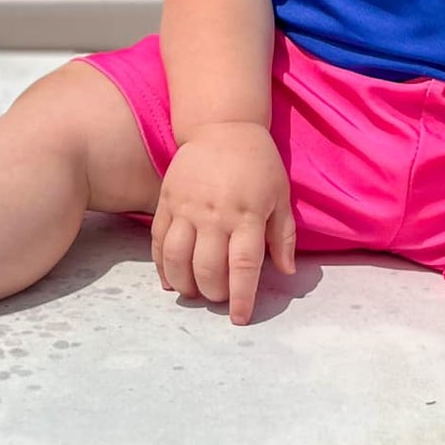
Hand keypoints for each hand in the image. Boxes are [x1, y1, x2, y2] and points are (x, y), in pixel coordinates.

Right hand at [151, 121, 295, 325]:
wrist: (223, 125)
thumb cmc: (258, 162)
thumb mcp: (281, 195)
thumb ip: (283, 236)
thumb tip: (286, 272)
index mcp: (247, 214)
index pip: (243, 266)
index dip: (241, 298)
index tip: (240, 318)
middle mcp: (215, 213)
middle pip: (208, 269)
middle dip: (213, 294)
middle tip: (219, 298)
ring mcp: (186, 207)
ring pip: (177, 259)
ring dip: (184, 285)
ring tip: (194, 293)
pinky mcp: (166, 200)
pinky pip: (158, 241)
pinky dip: (161, 267)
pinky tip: (169, 280)